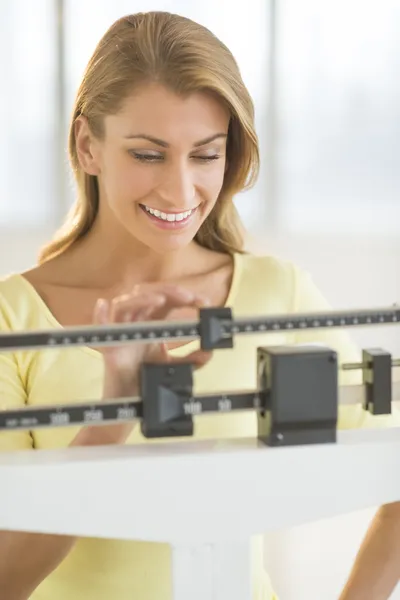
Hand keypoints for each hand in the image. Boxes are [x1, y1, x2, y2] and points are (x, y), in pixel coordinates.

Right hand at [72, 284, 210, 446]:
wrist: (134, 405)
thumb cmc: (149, 380)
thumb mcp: (176, 367)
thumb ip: (193, 359)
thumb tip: (209, 350)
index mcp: (151, 323)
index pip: (166, 301)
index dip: (184, 297)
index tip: (204, 302)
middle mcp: (136, 324)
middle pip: (147, 295)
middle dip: (169, 291)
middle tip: (189, 297)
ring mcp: (121, 334)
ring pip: (125, 305)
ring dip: (142, 298)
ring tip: (161, 300)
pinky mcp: (109, 350)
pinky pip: (99, 329)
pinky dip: (99, 315)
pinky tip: (103, 304)